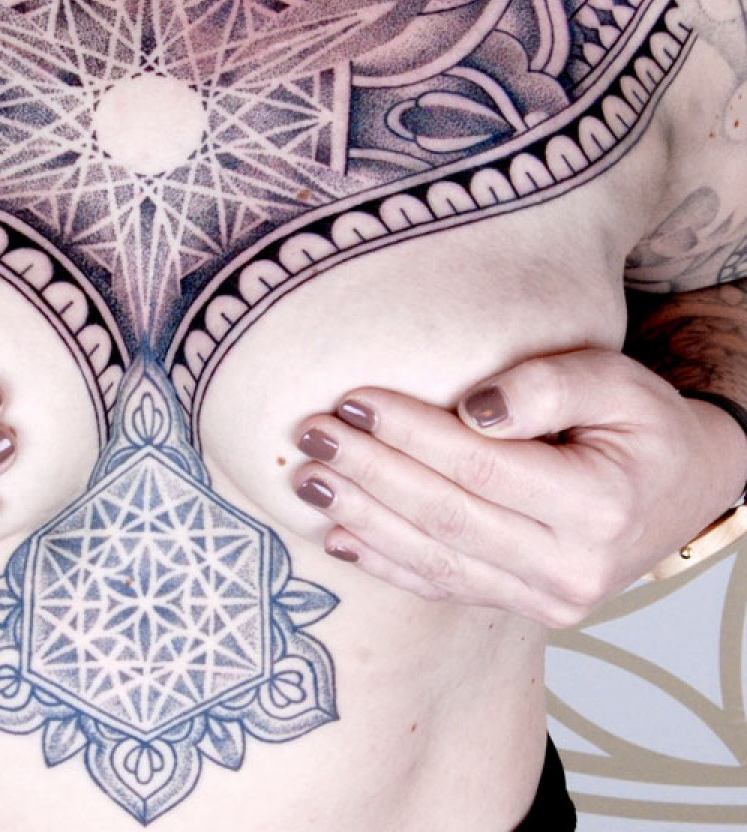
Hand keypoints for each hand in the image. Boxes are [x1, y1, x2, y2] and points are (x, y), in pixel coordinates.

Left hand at [290, 348, 746, 626]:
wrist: (681, 485)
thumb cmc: (640, 422)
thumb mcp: (612, 381)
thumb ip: (547, 386)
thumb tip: (472, 408)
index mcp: (597, 506)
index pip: (480, 467)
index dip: (410, 433)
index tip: (353, 399)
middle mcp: (572, 567)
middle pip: (446, 516)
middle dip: (369, 472)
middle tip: (310, 434)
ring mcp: (547, 598)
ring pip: (434, 559)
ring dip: (361, 517)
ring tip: (306, 477)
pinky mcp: (523, 607)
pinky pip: (442, 587)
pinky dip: (385, 563)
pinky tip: (338, 536)